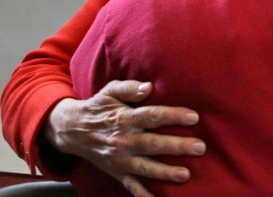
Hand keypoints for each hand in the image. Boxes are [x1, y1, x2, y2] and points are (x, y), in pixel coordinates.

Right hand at [44, 80, 204, 196]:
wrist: (73, 130)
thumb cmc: (99, 107)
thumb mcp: (110, 91)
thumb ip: (129, 87)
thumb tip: (148, 87)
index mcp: (124, 118)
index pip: (152, 116)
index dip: (173, 116)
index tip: (194, 117)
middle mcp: (123, 140)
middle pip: (153, 144)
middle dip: (177, 147)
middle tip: (200, 147)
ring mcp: (120, 159)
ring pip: (146, 168)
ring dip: (166, 173)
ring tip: (186, 175)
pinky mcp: (117, 172)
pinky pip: (132, 186)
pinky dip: (145, 194)